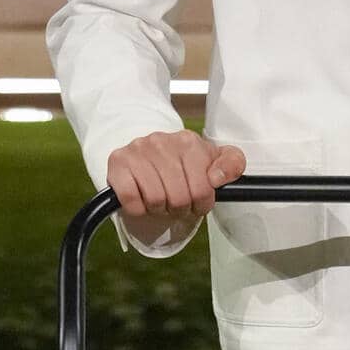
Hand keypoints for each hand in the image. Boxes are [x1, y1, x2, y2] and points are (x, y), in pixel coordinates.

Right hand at [106, 131, 246, 234]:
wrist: (148, 157)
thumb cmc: (182, 165)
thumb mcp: (212, 161)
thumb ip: (232, 164)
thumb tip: (216, 178)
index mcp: (188, 141)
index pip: (202, 189)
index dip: (201, 204)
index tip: (196, 201)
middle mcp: (161, 140)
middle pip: (179, 198)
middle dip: (180, 208)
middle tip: (176, 202)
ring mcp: (137, 149)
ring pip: (155, 200)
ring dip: (159, 209)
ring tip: (160, 199)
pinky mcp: (117, 162)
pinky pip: (131, 200)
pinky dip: (138, 209)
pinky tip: (142, 199)